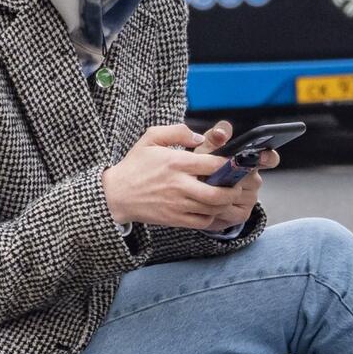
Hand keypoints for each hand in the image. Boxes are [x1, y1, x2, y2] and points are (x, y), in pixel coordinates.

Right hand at [101, 124, 253, 230]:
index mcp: (176, 163)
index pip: (212, 164)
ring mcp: (177, 205)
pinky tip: (212, 208)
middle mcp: (179, 185)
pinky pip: (202, 222)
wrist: (115, 195)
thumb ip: (177, 131)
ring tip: (228, 196)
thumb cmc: (135, 165)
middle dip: (233, 190)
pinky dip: (212, 216)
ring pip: (212, 209)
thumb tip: (200, 137)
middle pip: (217, 193)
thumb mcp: (151, 138)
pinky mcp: (175, 219)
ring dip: (225, 204)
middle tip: (237, 186)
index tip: (235, 163)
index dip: (230, 165)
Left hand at [191, 121, 278, 232]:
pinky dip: (214, 206)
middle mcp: (255, 180)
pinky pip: (228, 211)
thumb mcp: (207, 149)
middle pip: (248, 179)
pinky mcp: (241, 215)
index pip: (270, 159)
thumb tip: (221, 132)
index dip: (268, 157)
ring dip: (218, 193)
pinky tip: (206, 202)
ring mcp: (250, 199)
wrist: (195, 194)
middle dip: (228, 177)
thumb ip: (214, 137)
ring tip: (203, 188)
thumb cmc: (204, 166)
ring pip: (236, 196)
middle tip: (211, 174)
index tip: (261, 156)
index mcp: (252, 161)